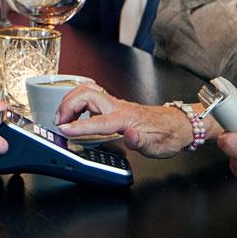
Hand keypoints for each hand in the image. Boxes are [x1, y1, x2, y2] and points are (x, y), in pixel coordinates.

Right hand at [54, 82, 195, 158]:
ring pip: (86, 91)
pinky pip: (90, 95)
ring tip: (62, 116)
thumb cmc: (166, 136)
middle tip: (59, 122)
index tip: (64, 130)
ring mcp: (114, 104)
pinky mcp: (113, 105)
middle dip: (68, 106)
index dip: (78, 126)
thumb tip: (129, 136)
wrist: (177, 125)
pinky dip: (76, 100)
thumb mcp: (157, 146)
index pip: (97, 121)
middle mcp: (117, 107)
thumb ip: (141, 141)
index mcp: (125, 118)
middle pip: (86, 95)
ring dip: (70, 100)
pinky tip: (74, 113)